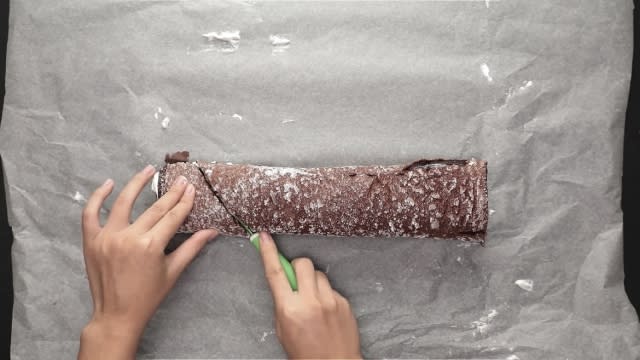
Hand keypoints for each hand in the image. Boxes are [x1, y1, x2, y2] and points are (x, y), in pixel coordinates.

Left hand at [78, 165, 217, 359]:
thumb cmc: (147, 296)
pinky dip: (97, 197)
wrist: (116, 315)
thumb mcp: (173, 272)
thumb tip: (212, 231)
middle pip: (154, 209)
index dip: (184, 202)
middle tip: (180, 180)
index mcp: (151, 246)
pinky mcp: (91, 241)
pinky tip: (109, 184)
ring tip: (148, 169)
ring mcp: (108, 237)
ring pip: (123, 203)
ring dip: (136, 183)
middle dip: (171, 193)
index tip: (191, 189)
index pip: (172, 217)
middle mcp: (129, 238)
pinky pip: (91, 213)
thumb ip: (192, 247)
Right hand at [257, 232, 361, 358]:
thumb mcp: (284, 330)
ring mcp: (330, 301)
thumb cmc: (305, 353)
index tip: (264, 237)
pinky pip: (332, 289)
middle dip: (297, 268)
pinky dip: (326, 295)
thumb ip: (283, 304)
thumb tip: (284, 282)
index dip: (268, 252)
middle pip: (303, 263)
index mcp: (289, 309)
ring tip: (314, 302)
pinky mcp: (344, 303)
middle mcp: (310, 302)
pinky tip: (326, 313)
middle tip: (297, 280)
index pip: (275, 273)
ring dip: (313, 282)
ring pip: (319, 274)